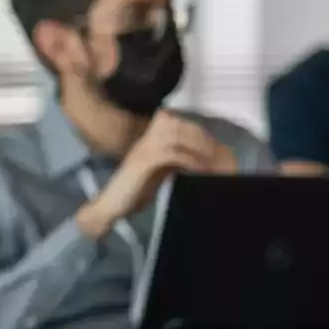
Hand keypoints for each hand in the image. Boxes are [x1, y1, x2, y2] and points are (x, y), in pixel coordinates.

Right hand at [76, 111, 228, 236]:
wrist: (111, 206)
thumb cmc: (134, 193)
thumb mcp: (159, 173)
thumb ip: (174, 163)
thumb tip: (201, 161)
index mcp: (149, 140)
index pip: (177, 123)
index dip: (198, 133)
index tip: (215, 148)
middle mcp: (146, 140)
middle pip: (179, 125)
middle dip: (201, 138)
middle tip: (217, 156)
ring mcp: (143, 149)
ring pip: (176, 135)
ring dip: (198, 147)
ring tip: (211, 162)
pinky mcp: (143, 162)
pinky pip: (172, 153)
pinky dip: (190, 160)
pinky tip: (200, 170)